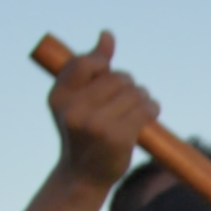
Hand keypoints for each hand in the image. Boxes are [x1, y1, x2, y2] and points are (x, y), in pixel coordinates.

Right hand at [38, 30, 162, 184]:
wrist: (83, 175)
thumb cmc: (81, 131)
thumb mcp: (76, 98)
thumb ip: (89, 66)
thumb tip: (107, 35)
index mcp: (59, 96)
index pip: (87, 62)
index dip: (102, 65)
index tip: (105, 73)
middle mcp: (74, 110)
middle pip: (117, 78)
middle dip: (127, 84)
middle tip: (126, 98)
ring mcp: (95, 125)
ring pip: (134, 92)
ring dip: (142, 97)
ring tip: (137, 108)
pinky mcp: (117, 137)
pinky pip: (145, 109)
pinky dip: (151, 108)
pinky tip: (148, 114)